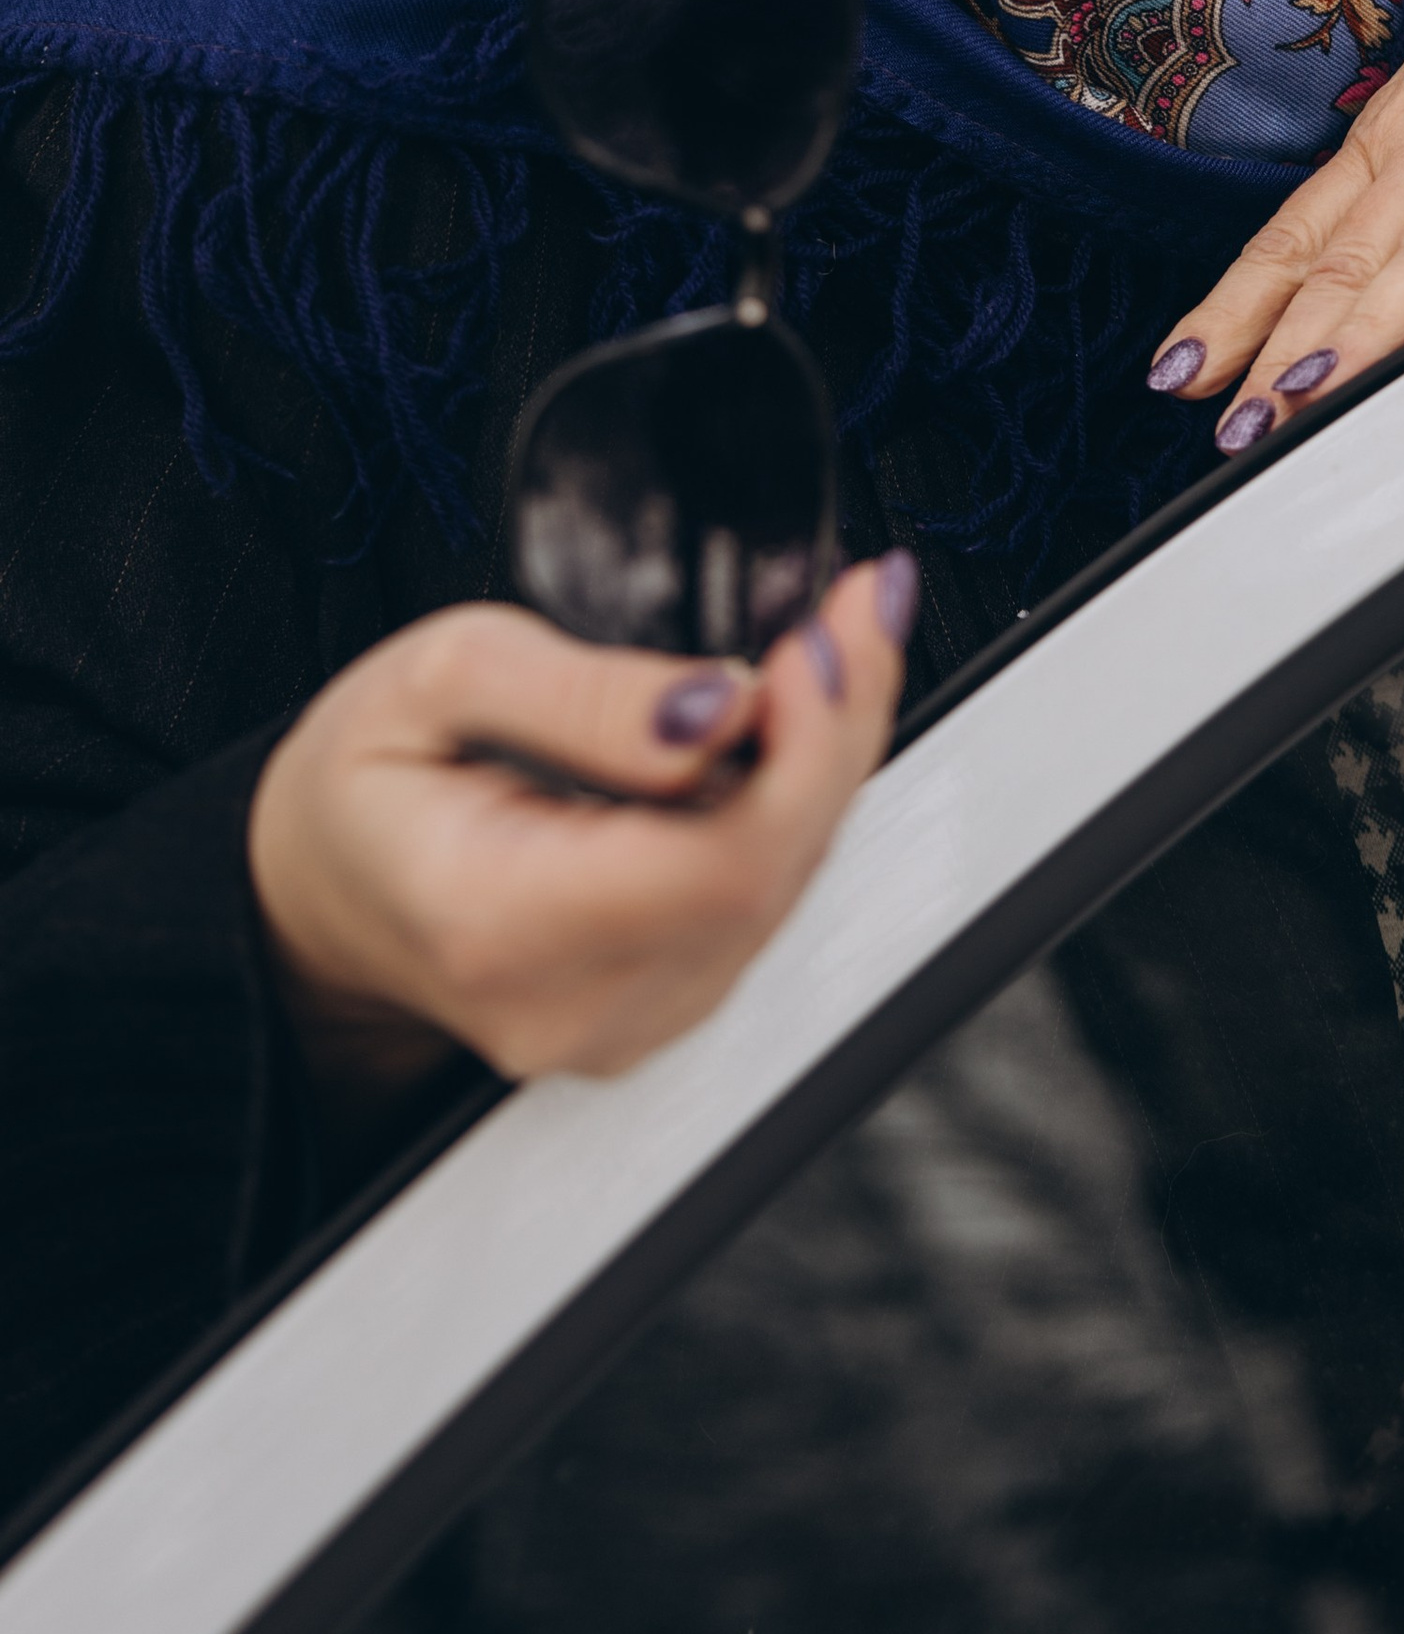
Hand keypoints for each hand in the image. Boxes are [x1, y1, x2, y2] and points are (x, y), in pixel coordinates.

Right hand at [247, 557, 914, 1097]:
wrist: (316, 893)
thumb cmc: (360, 785)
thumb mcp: (438, 677)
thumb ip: (587, 694)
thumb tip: (725, 705)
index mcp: (499, 923)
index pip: (721, 864)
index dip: (806, 746)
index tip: (827, 635)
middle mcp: (572, 1003)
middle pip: (772, 873)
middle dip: (835, 727)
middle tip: (857, 611)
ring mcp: (623, 1023)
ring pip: (784, 886)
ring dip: (825, 759)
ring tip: (830, 647)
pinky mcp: (659, 1007)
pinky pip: (761, 900)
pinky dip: (791, 803)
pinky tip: (791, 724)